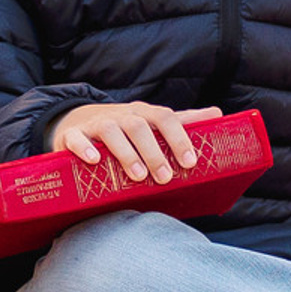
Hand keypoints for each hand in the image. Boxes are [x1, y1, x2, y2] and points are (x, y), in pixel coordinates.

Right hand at [49, 102, 220, 186]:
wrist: (79, 123)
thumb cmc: (125, 130)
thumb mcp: (154, 125)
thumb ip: (184, 122)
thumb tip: (218, 115)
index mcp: (144, 113)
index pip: (166, 118)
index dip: (179, 138)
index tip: (190, 162)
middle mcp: (121, 115)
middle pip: (139, 126)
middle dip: (154, 152)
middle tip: (165, 177)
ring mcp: (96, 124)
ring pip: (111, 131)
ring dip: (127, 152)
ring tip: (139, 176)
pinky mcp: (72, 136)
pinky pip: (76, 138)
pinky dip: (84, 148)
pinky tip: (93, 161)